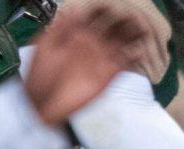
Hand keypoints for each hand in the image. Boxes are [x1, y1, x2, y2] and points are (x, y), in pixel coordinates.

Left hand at [24, 6, 148, 126]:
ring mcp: (100, 60)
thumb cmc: (39, 76)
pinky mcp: (106, 76)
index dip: (105, 10)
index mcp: (76, 35)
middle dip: (124, 21)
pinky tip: (140, 51)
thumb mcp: (45, 47)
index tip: (113, 5)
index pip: (95, 18)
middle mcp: (92, 45)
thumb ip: (60, 29)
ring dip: (132, 36)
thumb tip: (75, 10)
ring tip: (143, 28)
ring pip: (121, 44)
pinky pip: (123, 64)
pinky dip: (132, 58)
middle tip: (135, 15)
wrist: (42, 104)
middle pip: (112, 29)